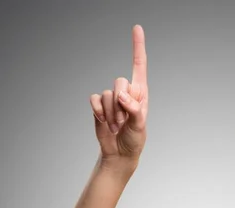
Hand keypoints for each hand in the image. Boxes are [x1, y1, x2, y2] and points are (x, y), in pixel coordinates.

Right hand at [89, 24, 147, 161]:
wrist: (119, 153)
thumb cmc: (134, 140)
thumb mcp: (139, 127)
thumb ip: (133, 109)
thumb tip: (122, 96)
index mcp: (140, 94)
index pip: (139, 66)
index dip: (137, 47)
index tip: (136, 28)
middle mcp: (126, 93)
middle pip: (119, 81)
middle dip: (121, 104)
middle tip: (124, 121)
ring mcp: (112, 99)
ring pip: (107, 94)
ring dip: (111, 113)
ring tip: (117, 126)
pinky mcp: (99, 106)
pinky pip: (94, 98)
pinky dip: (98, 111)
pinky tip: (104, 121)